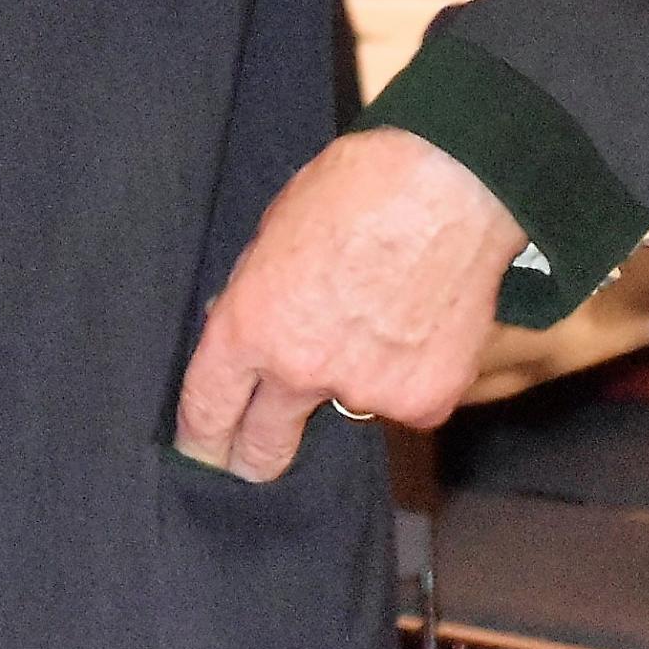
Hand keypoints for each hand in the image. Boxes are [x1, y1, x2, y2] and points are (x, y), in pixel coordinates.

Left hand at [178, 128, 527, 479]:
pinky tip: (419, 324)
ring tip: (377, 321)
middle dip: (256, 458)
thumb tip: (243, 339)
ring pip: (349, 410)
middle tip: (255, 462)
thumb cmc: (355, 192)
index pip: (209, 409)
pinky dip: (410, 375)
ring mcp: (368, 392)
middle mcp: (302, 371)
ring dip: (352, 385)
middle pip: (265, 449)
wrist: (447, 185)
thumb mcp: (272, 238)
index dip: (201, 438)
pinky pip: (406, 402)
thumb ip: (255, 301)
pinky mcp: (426, 400)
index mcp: (250, 328)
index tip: (203, 454)